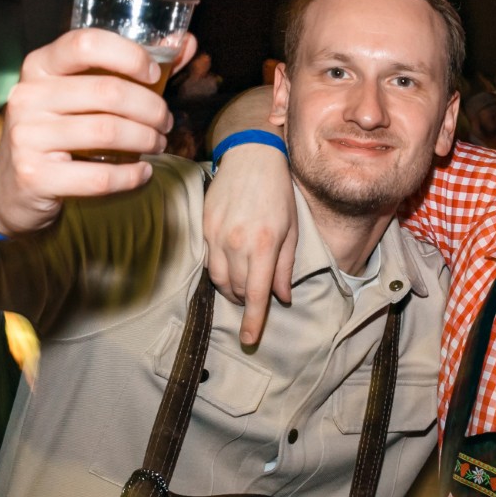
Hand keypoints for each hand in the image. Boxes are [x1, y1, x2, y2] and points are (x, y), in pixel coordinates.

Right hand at [0, 28, 197, 237]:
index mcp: (40, 66)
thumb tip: (185, 43)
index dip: (129, 55)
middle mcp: (28, 96)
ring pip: (108, 132)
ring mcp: (28, 136)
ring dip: (147, 140)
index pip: (86, 44)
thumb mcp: (81, 93)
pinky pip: (100, 176)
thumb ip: (131, 69)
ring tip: (157, 144)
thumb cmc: (58, 130)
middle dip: (151, 109)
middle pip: (108, 92)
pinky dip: (132, 176)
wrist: (11, 186)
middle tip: (165, 122)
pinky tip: (143, 173)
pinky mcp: (35, 176)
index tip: (154, 75)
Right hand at [202, 128, 296, 346]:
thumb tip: (282, 297)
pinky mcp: (204, 227)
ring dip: (232, 290)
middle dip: (247, 302)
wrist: (251, 156)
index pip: (257, 294)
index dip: (254, 321)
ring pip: (219, 280)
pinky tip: (230, 266)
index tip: (251, 340)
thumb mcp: (292, 230)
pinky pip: (208, 262)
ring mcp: (216, 235)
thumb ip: (285, 266)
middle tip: (256, 298)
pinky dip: (220, 272)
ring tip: (244, 285)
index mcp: (264, 244)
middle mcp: (237, 242)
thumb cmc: (278, 192)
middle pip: (237, 290)